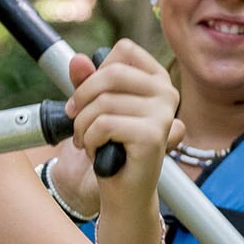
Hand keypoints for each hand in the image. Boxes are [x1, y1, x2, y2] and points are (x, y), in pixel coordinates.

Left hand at [63, 38, 180, 216]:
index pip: (123, 51)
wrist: (122, 192)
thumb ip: (86, 82)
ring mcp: (164, 114)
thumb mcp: (95, 108)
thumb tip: (76, 60)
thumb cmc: (110, 147)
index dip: (96, 72)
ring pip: (103, 102)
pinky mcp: (153, 136)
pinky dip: (89, 140)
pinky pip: (104, 124)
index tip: (86, 98)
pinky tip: (98, 152)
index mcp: (157, 80)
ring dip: (83, 126)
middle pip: (112, 73)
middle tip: (77, 121)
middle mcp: (167, 93)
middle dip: (83, 98)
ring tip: (89, 141)